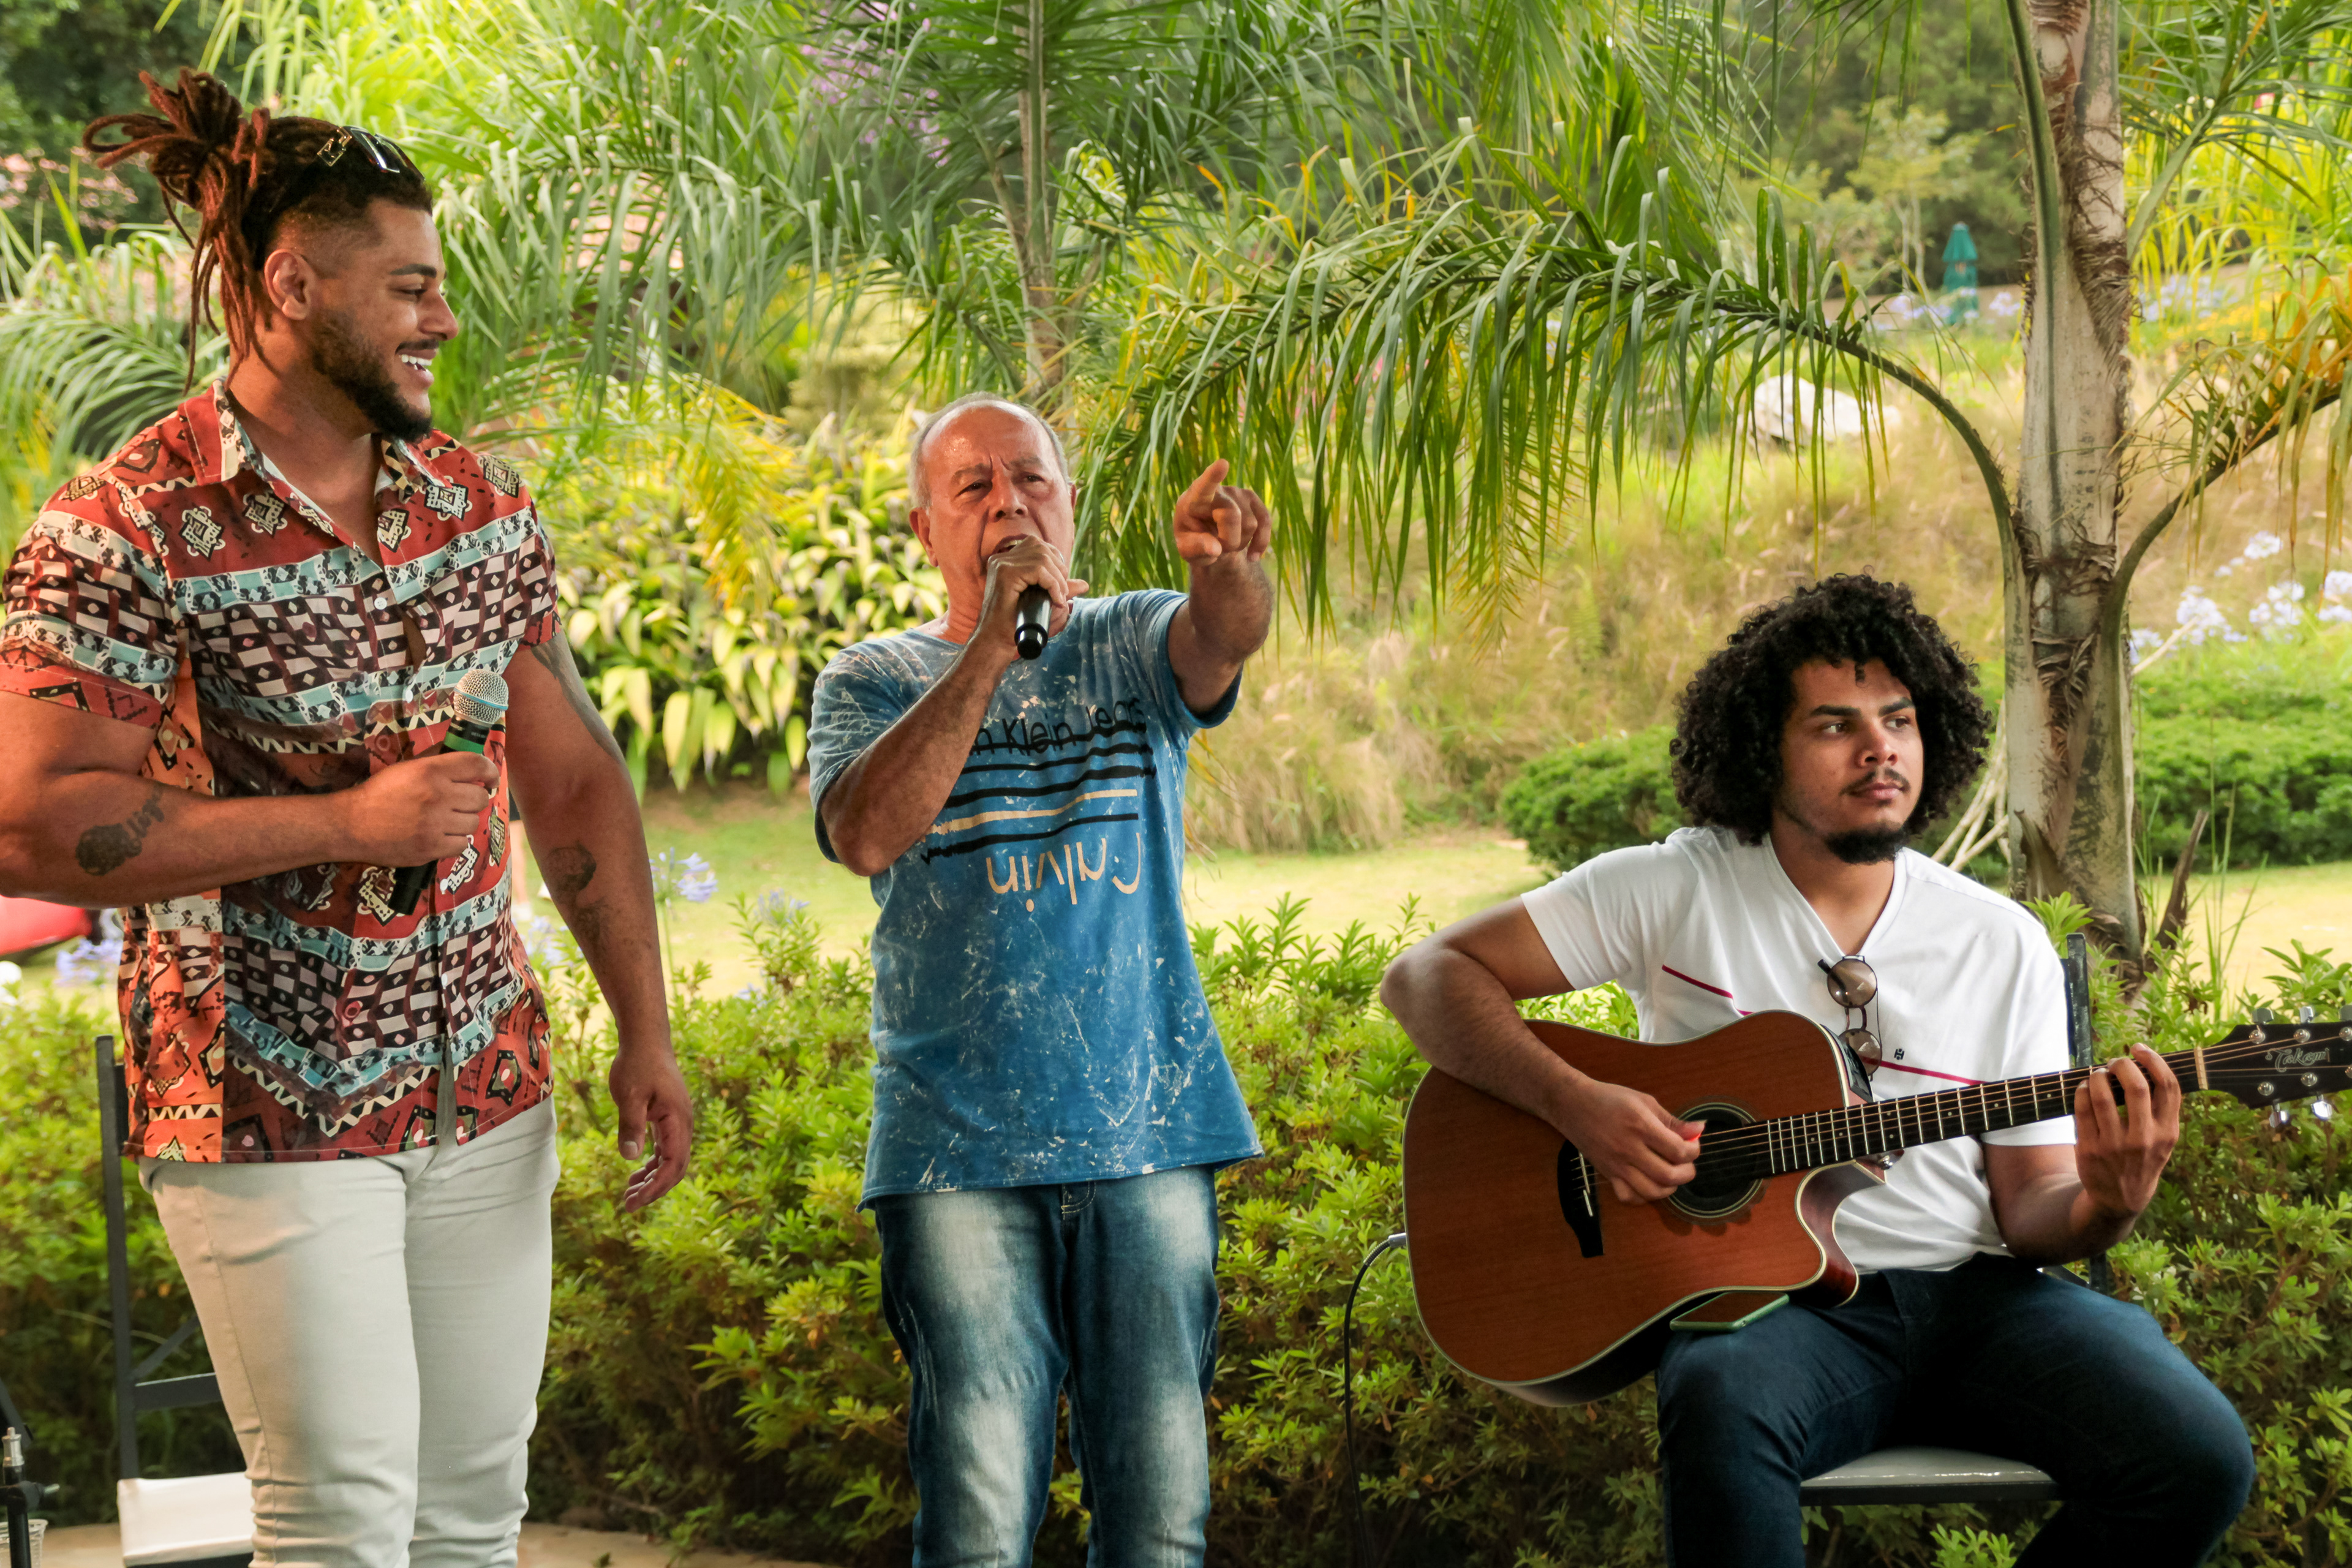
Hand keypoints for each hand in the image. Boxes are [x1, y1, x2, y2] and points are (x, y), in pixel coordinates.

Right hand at [335, 752, 500, 864]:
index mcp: (431, 771)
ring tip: (444, 822)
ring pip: (473, 823)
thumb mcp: (406, 769)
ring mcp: (435, 823)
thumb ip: (436, 762)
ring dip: (462, 823)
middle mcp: (437, 795)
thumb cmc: (380, 793)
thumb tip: (466, 754)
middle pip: (480, 798)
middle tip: (458, 804)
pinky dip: (453, 843)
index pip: (477, 765)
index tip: (490, 779)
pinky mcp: (431, 848)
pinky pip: (462, 845)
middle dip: (472, 801)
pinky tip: (438, 837)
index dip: (490, 772)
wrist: (351, 824)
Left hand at [609, 1043, 693, 1210]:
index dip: (655, 1187)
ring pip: (671, 1160)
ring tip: (629, 1193)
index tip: (633, 1202)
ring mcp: (677, 1121)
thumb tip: (631, 1158)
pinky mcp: (668, 1117)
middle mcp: (683, 1124)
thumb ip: (631, 1126)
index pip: (673, 1165)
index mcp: (678, 1121)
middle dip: (654, 1189)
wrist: (646, 1040)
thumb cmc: (637, 1064)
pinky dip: (652, 1164)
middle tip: (629, 1204)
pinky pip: (666, 1148)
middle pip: (676, 1168)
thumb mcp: (629, 1095)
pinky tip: (636, 1172)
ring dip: (653, 1179)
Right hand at [976, 534, 1087, 656]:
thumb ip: (1059, 589)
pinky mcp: (1005, 574)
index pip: (1037, 546)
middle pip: (1041, 548)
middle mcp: (1001, 558)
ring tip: (1059, 598)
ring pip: (1042, 558)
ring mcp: (1001, 564)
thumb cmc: (1016, 623)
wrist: (995, 640)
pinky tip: (1055, 600)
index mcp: (1006, 560)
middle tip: (1062, 593)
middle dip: (1059, 569)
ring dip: (1058, 579)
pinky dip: (1052, 584)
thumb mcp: (1042, 601)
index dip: (1055, 561)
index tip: (1060, 585)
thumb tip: (1085, 584)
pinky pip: (1038, 570)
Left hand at [1170, 459, 1271, 568]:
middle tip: (1216, 548)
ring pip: (1250, 524)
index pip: (1204, 487)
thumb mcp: (1188, 552)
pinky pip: (1265, 522)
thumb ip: (1196, 550)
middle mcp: (1218, 491)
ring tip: (1226, 543)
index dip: (1213, 476)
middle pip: (1231, 516)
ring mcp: (1238, 493)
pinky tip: (1253, 555)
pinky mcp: (1253, 500)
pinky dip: (1260, 542)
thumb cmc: (1194, 543)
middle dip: (1228, 541)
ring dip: (1240, 543)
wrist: (1211, 541)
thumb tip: (1215, 548)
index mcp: (1193, 500)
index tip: (1222, 464)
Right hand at [1554, 1076, 1703, 1204]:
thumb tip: (1699, 1130)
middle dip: (1687, 1172)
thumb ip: (1672, 1120)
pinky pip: (1628, 1197)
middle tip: (1686, 1163)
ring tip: (1671, 1175)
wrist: (1572, 1105)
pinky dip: (1644, 1197)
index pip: (1678, 1150)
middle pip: (1668, 1175)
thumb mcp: (1644, 1101)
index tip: (1691, 1144)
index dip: (1693, 1151)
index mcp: (1640, 1125)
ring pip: (1651, 1192)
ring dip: (1669, 1187)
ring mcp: (1616, 1164)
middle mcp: (1628, 1148)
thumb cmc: (1610, 1099)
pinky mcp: (1607, 1173)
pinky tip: (1649, 1184)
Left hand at [2073, 1045, 2180, 1221]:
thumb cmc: (2143, 1159)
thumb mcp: (2164, 1140)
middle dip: (2122, 1064)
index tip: (2139, 1049)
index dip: (2154, 1061)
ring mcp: (2115, 1145)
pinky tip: (2085, 1087)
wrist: (2120, 1200)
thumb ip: (2162, 1109)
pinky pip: (2082, 1108)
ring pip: (2102, 1094)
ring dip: (2098, 1075)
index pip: (2168, 1087)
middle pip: (2136, 1086)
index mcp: (2168, 1133)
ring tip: (2098, 1074)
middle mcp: (2144, 1139)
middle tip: (2116, 1061)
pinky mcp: (2090, 1149)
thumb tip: (2147, 1064)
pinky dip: (2082, 1090)